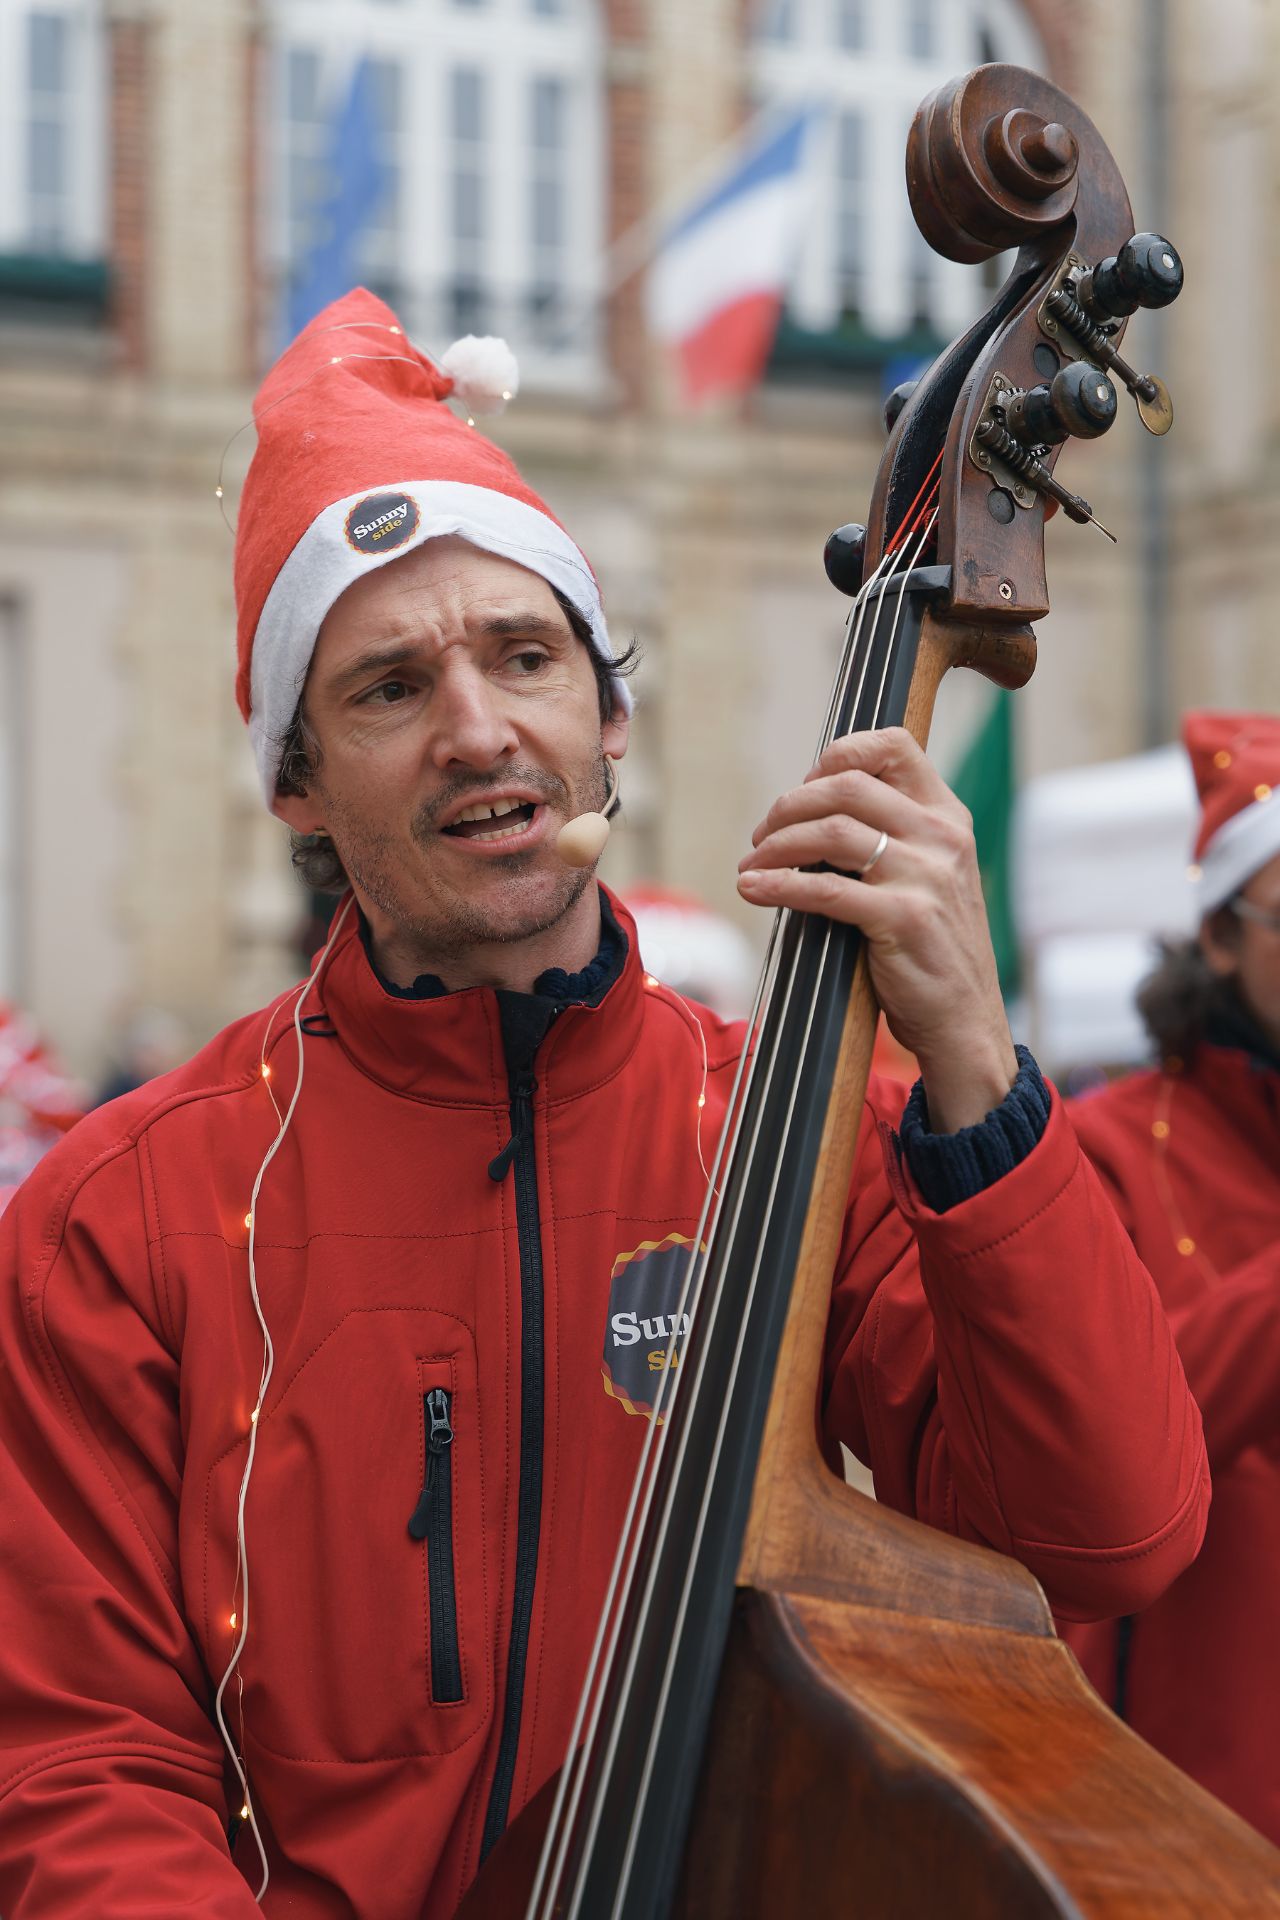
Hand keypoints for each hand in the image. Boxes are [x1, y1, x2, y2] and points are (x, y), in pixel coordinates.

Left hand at [736, 727, 1017, 1131]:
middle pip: (847, 786)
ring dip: (776, 846)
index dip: (839, 754)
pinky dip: (778, 885)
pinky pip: (825, 889)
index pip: (895, 747)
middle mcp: (942, 838)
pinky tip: (754, 890)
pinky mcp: (904, 919)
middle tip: (762, 835)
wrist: (965, 1020)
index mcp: (949, 817)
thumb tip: (810, 810)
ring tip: (751, 865)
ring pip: (831, 832)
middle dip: (789, 805)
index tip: (806, 784)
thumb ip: (890, 837)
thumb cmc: (932, 950)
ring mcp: (926, 877)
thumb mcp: (929, 877)